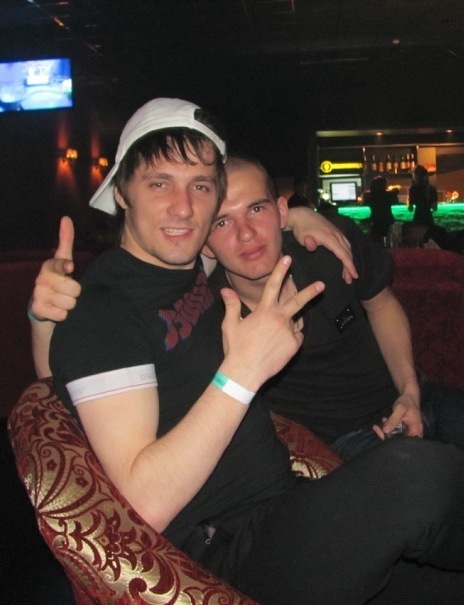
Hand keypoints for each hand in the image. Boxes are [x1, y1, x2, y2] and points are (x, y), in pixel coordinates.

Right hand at [30, 216, 80, 321]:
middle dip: (75, 294)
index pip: (58, 264)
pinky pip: (62, 314)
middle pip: (73, 288)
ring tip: (61, 302)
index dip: (65, 266)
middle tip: (67, 293)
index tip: (70, 267)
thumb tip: (66, 218)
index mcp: (49, 267)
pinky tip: (55, 311)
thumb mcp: (64, 262)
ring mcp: (37, 294)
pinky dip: (62, 315)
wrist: (43, 310)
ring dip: (69, 306)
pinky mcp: (37, 309)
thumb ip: (65, 241)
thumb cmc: (58, 283)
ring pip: (69, 302)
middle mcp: (40, 279)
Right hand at [220, 255, 324, 390]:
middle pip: (298, 300)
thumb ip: (232, 305)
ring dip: (287, 324)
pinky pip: (296, 337)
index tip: (288, 259)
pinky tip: (277, 347)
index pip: (273, 285)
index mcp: (264, 311)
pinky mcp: (294, 345)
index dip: (280, 270)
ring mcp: (288, 332)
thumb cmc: (235, 348)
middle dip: (311, 291)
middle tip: (321, 284)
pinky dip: (290, 338)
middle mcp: (279, 319)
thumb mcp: (230, 325)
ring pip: (293, 322)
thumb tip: (225, 290)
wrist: (245, 372)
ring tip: (272, 338)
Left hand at [287, 207, 357, 283]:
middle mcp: (336, 235)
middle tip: (350, 279)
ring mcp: (337, 232)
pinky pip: (345, 243)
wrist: (302, 215)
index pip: (343, 254)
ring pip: (348, 248)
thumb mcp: (301, 237)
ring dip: (349, 260)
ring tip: (348, 272)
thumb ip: (308, 243)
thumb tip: (311, 245)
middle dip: (350, 267)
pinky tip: (346, 258)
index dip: (349, 266)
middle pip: (348, 253)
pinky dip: (347, 252)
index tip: (354, 275)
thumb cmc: (301, 229)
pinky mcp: (336, 231)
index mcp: (330, 238)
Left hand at [372, 394, 422, 439]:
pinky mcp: (405, 428)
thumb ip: (393, 420)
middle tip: (377, 427)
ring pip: (396, 436)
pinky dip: (389, 427)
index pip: (403, 442)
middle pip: (399, 440)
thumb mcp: (399, 409)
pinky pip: (396, 431)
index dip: (391, 440)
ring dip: (387, 430)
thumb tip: (385, 430)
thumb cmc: (406, 402)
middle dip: (387, 434)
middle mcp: (414, 433)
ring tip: (382, 421)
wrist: (409, 395)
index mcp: (416, 430)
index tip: (382, 432)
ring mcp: (409, 431)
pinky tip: (384, 420)